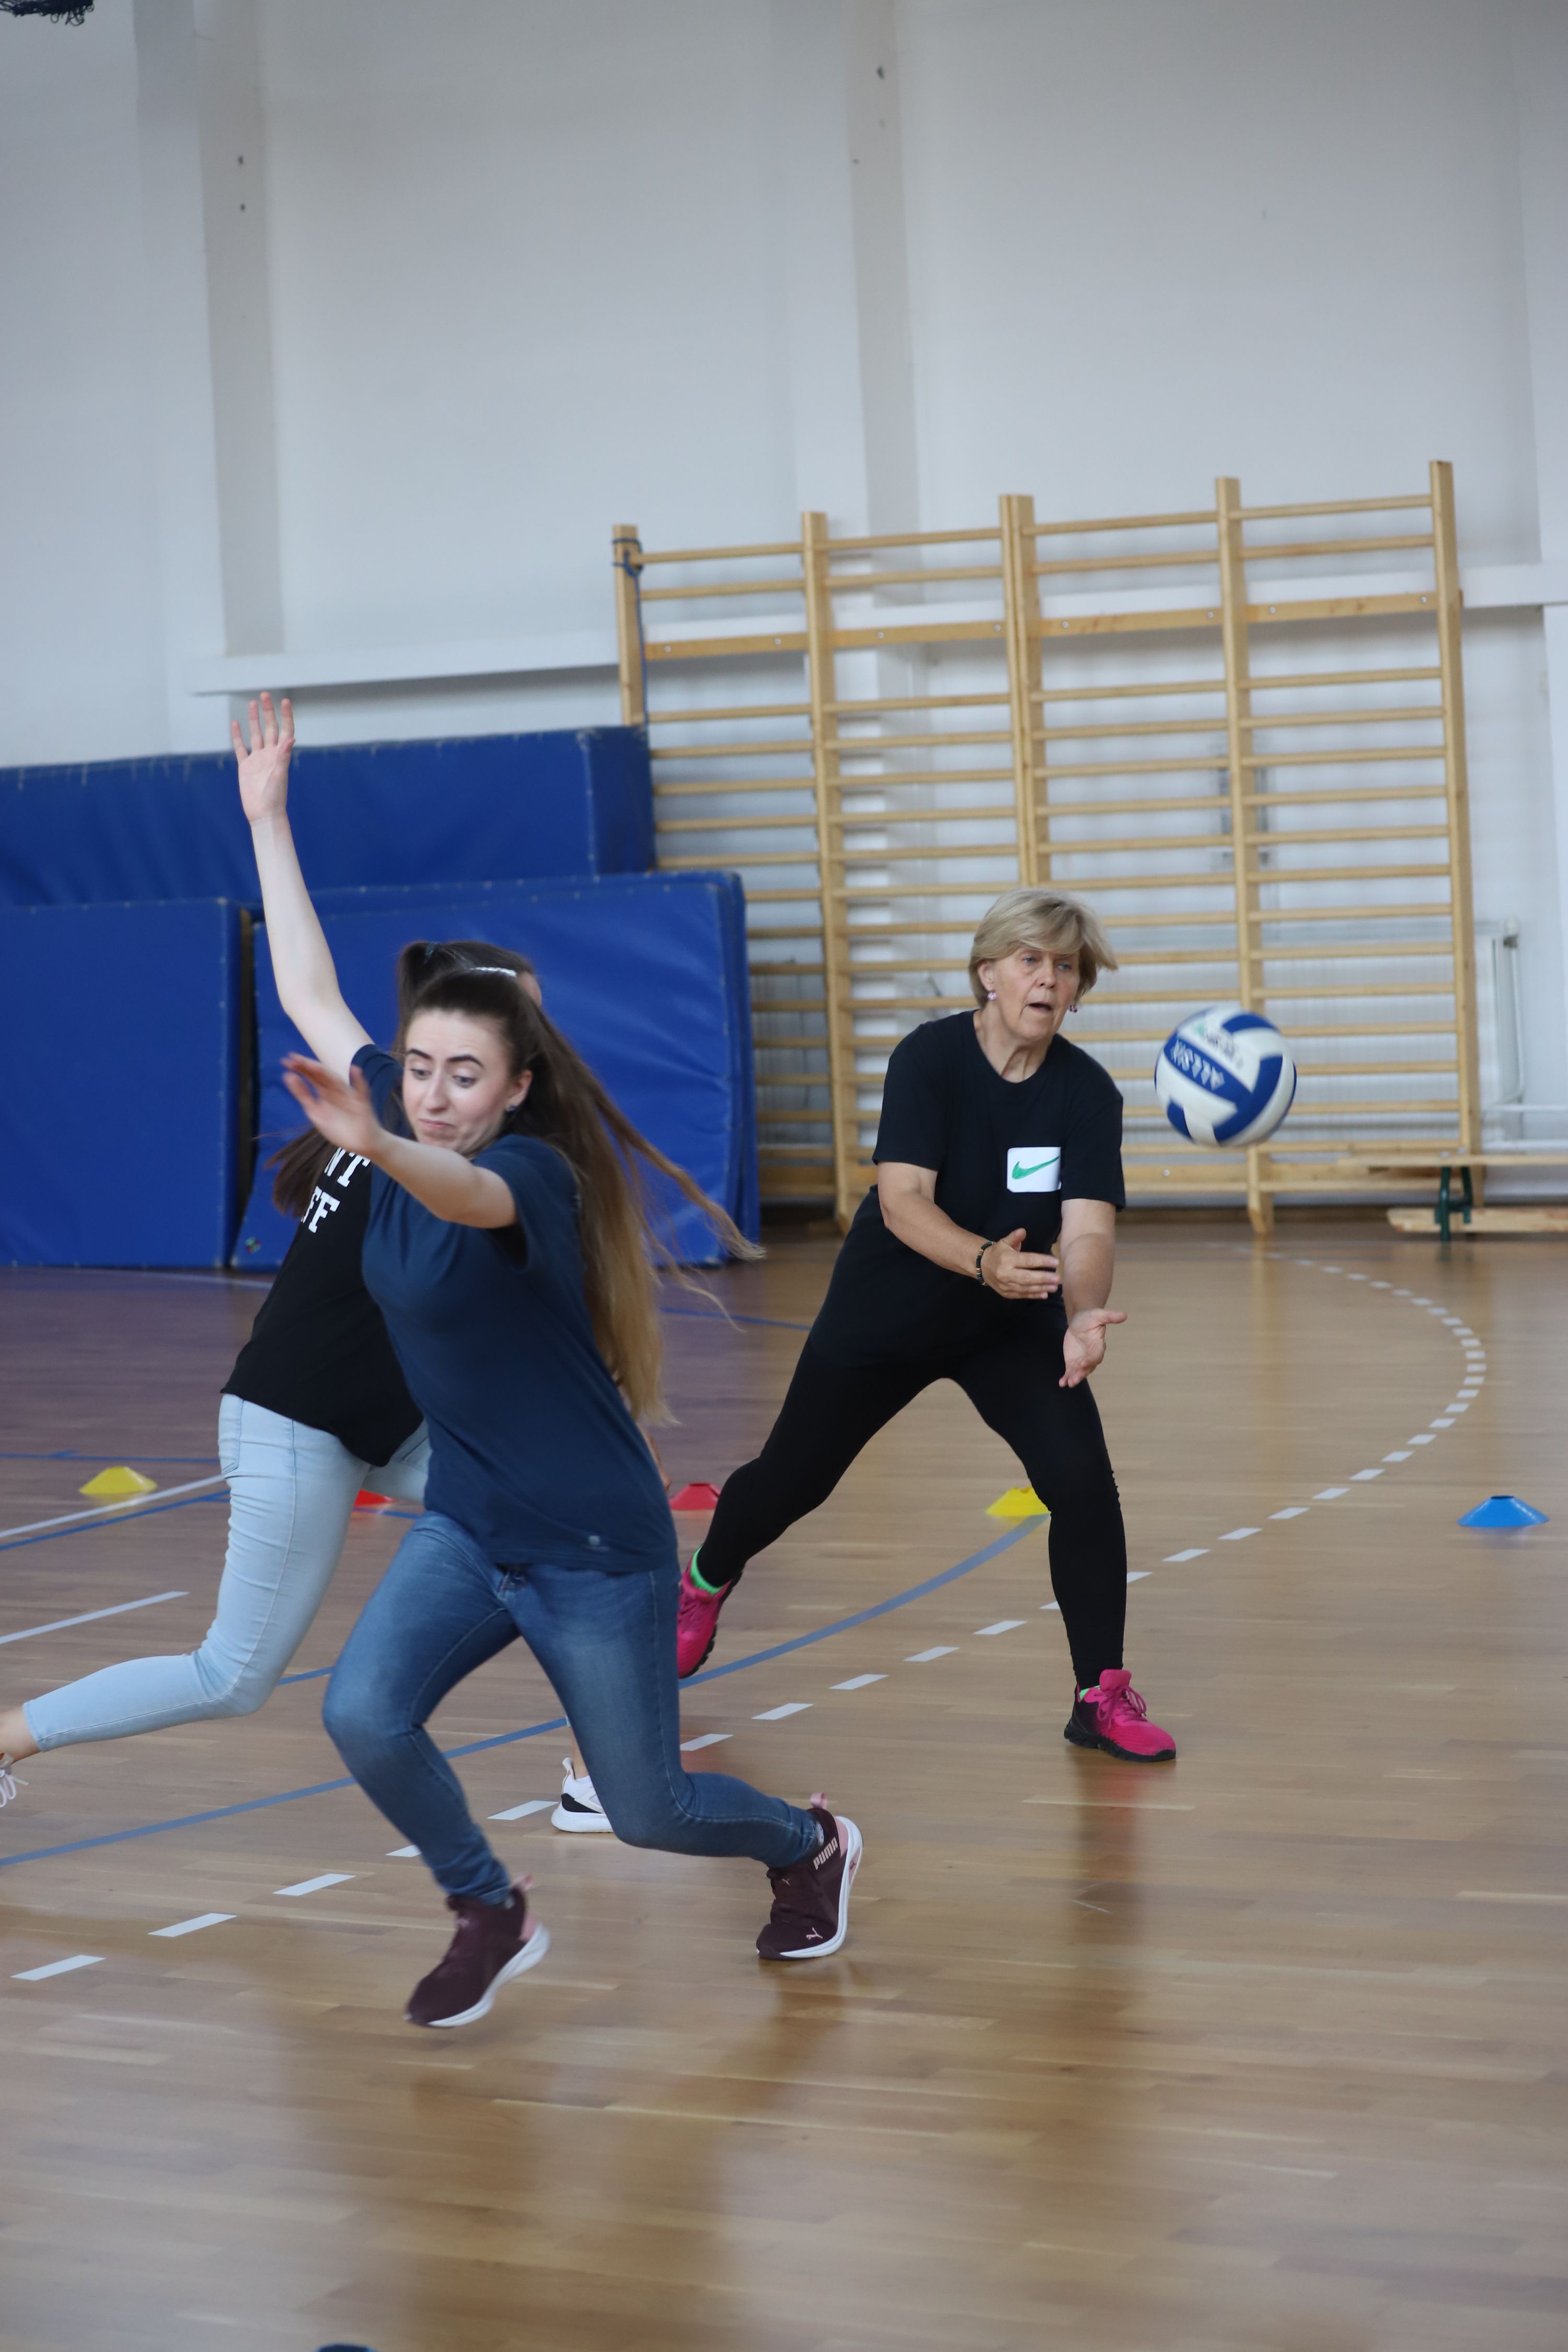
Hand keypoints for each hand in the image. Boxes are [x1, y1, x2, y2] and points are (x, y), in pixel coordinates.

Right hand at [231, 692, 294, 823]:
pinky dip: (237, 736)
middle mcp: (270, 755)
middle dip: (268, 711)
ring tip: (252, 703)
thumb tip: (290, 738)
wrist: (263, 814)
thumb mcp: (279, 775)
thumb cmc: (275, 797)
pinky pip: (240, 748)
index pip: (285, 730)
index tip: (285, 701)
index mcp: (281, 755)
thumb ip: (283, 756)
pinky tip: (235, 723)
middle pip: (270, 728)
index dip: (286, 716)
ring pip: (255, 734)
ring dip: (254, 719)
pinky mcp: (245, 767)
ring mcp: (257, 760)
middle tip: (265, 695)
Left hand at [281, 1054, 382, 1159]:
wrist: (361, 1143)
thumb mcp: (315, 1112)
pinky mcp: (362, 1104)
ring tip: (313, 1066)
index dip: (300, 1068)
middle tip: (294, 1059)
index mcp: (325, 1092)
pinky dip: (359, 1081)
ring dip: (326, 1074)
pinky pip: (361, 1091)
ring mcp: (349, 1095)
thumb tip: (288, 1076)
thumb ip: (303, 1095)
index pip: (311, 1076)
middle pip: (322, 1076)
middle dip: (309, 1067)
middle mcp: (336, 1090)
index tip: (286, 1061)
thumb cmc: (339, 1127)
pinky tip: (356, 1070)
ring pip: (337, 1082)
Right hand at [981, 1227, 1059, 1299]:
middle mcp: (1006, 1273)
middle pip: (1027, 1277)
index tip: (1056, 1262)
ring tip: (1055, 1287)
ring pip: (1026, 1288)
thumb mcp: (1004, 1242)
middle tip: (1057, 1278)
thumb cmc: (998, 1253)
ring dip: (1041, 1288)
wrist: (982, 1267)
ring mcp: (1006, 1285)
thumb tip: (1022, 1231)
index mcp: (1007, 1259)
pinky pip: (1022, 1295)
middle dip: (1043, 1278)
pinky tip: (1045, 1293)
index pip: (1027, 1260)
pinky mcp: (1006, 1294)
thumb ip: (1014, 1237)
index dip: (1042, 1261)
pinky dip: (1034, 1295)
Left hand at [1059, 1306, 1126, 1386]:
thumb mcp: (1098, 1314)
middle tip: (1074, 1380)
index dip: (1090, 1360)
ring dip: (1074, 1378)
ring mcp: (1082, 1361)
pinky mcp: (1073, 1362)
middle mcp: (1091, 1356)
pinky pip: (1070, 1371)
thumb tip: (1124, 1315)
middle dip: (1081, 1373)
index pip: (1096, 1355)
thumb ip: (1110, 1316)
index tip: (1082, 1363)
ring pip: (1079, 1372)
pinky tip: (1062, 1383)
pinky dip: (1066, 1378)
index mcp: (1099, 1346)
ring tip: (1069, 1383)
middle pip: (1088, 1367)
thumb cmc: (1091, 1318)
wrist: (1080, 1322)